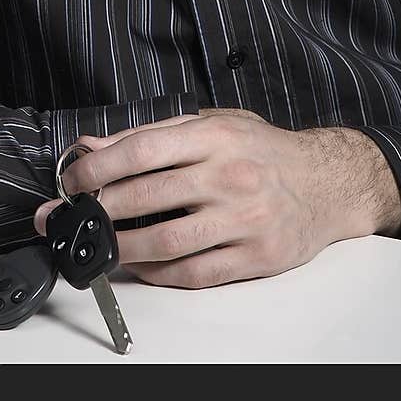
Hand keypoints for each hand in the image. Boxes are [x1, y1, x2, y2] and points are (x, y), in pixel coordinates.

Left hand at [34, 109, 400, 287]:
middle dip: (99, 209)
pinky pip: (194, 273)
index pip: (144, 149)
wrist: (327, 183)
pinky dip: (158, 274)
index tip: (74, 180)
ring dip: (121, 248)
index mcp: (216, 137)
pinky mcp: (255, 257)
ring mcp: (244, 220)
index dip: (100, 166)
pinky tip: (140, 265)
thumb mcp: (213, 125)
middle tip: (74, 216)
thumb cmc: (264, 151)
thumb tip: (95, 146)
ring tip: (100, 246)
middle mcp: (230, 176)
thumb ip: (153, 135)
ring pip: (166, 242)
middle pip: (147, 197)